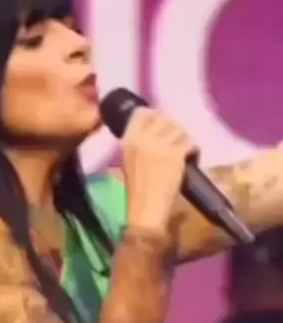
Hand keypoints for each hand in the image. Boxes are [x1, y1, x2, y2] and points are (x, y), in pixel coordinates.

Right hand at [121, 109, 195, 233]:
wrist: (145, 209)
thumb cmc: (136, 190)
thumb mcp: (129, 161)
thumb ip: (139, 144)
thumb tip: (156, 132)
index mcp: (128, 140)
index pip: (141, 113)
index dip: (154, 115)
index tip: (162, 123)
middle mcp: (143, 138)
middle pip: (163, 118)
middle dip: (173, 126)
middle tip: (177, 138)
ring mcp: (160, 146)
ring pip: (178, 129)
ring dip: (184, 138)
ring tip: (184, 150)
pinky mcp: (175, 155)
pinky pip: (188, 143)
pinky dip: (193, 150)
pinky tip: (192, 158)